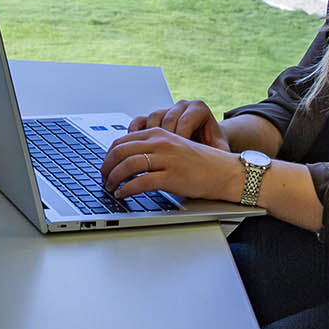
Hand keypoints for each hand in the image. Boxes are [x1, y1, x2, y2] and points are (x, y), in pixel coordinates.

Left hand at [100, 126, 240, 202]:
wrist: (224, 171)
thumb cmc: (199, 163)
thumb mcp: (172, 148)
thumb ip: (152, 149)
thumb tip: (125, 161)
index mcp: (159, 133)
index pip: (122, 140)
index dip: (108, 155)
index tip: (105, 166)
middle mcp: (161, 143)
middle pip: (121, 151)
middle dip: (106, 167)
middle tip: (103, 179)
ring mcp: (167, 159)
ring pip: (128, 165)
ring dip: (114, 178)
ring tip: (110, 187)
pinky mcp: (172, 176)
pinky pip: (141, 181)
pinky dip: (127, 189)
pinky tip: (123, 194)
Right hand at [126, 100, 230, 150]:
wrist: (206, 140)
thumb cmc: (211, 144)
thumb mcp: (218, 147)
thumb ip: (220, 151)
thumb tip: (223, 158)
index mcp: (198, 108)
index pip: (184, 122)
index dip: (180, 140)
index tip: (178, 157)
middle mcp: (181, 106)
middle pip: (166, 119)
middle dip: (163, 141)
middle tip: (160, 159)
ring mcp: (166, 110)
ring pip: (152, 118)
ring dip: (149, 137)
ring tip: (148, 154)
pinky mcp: (153, 118)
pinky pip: (140, 120)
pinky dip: (135, 131)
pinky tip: (132, 145)